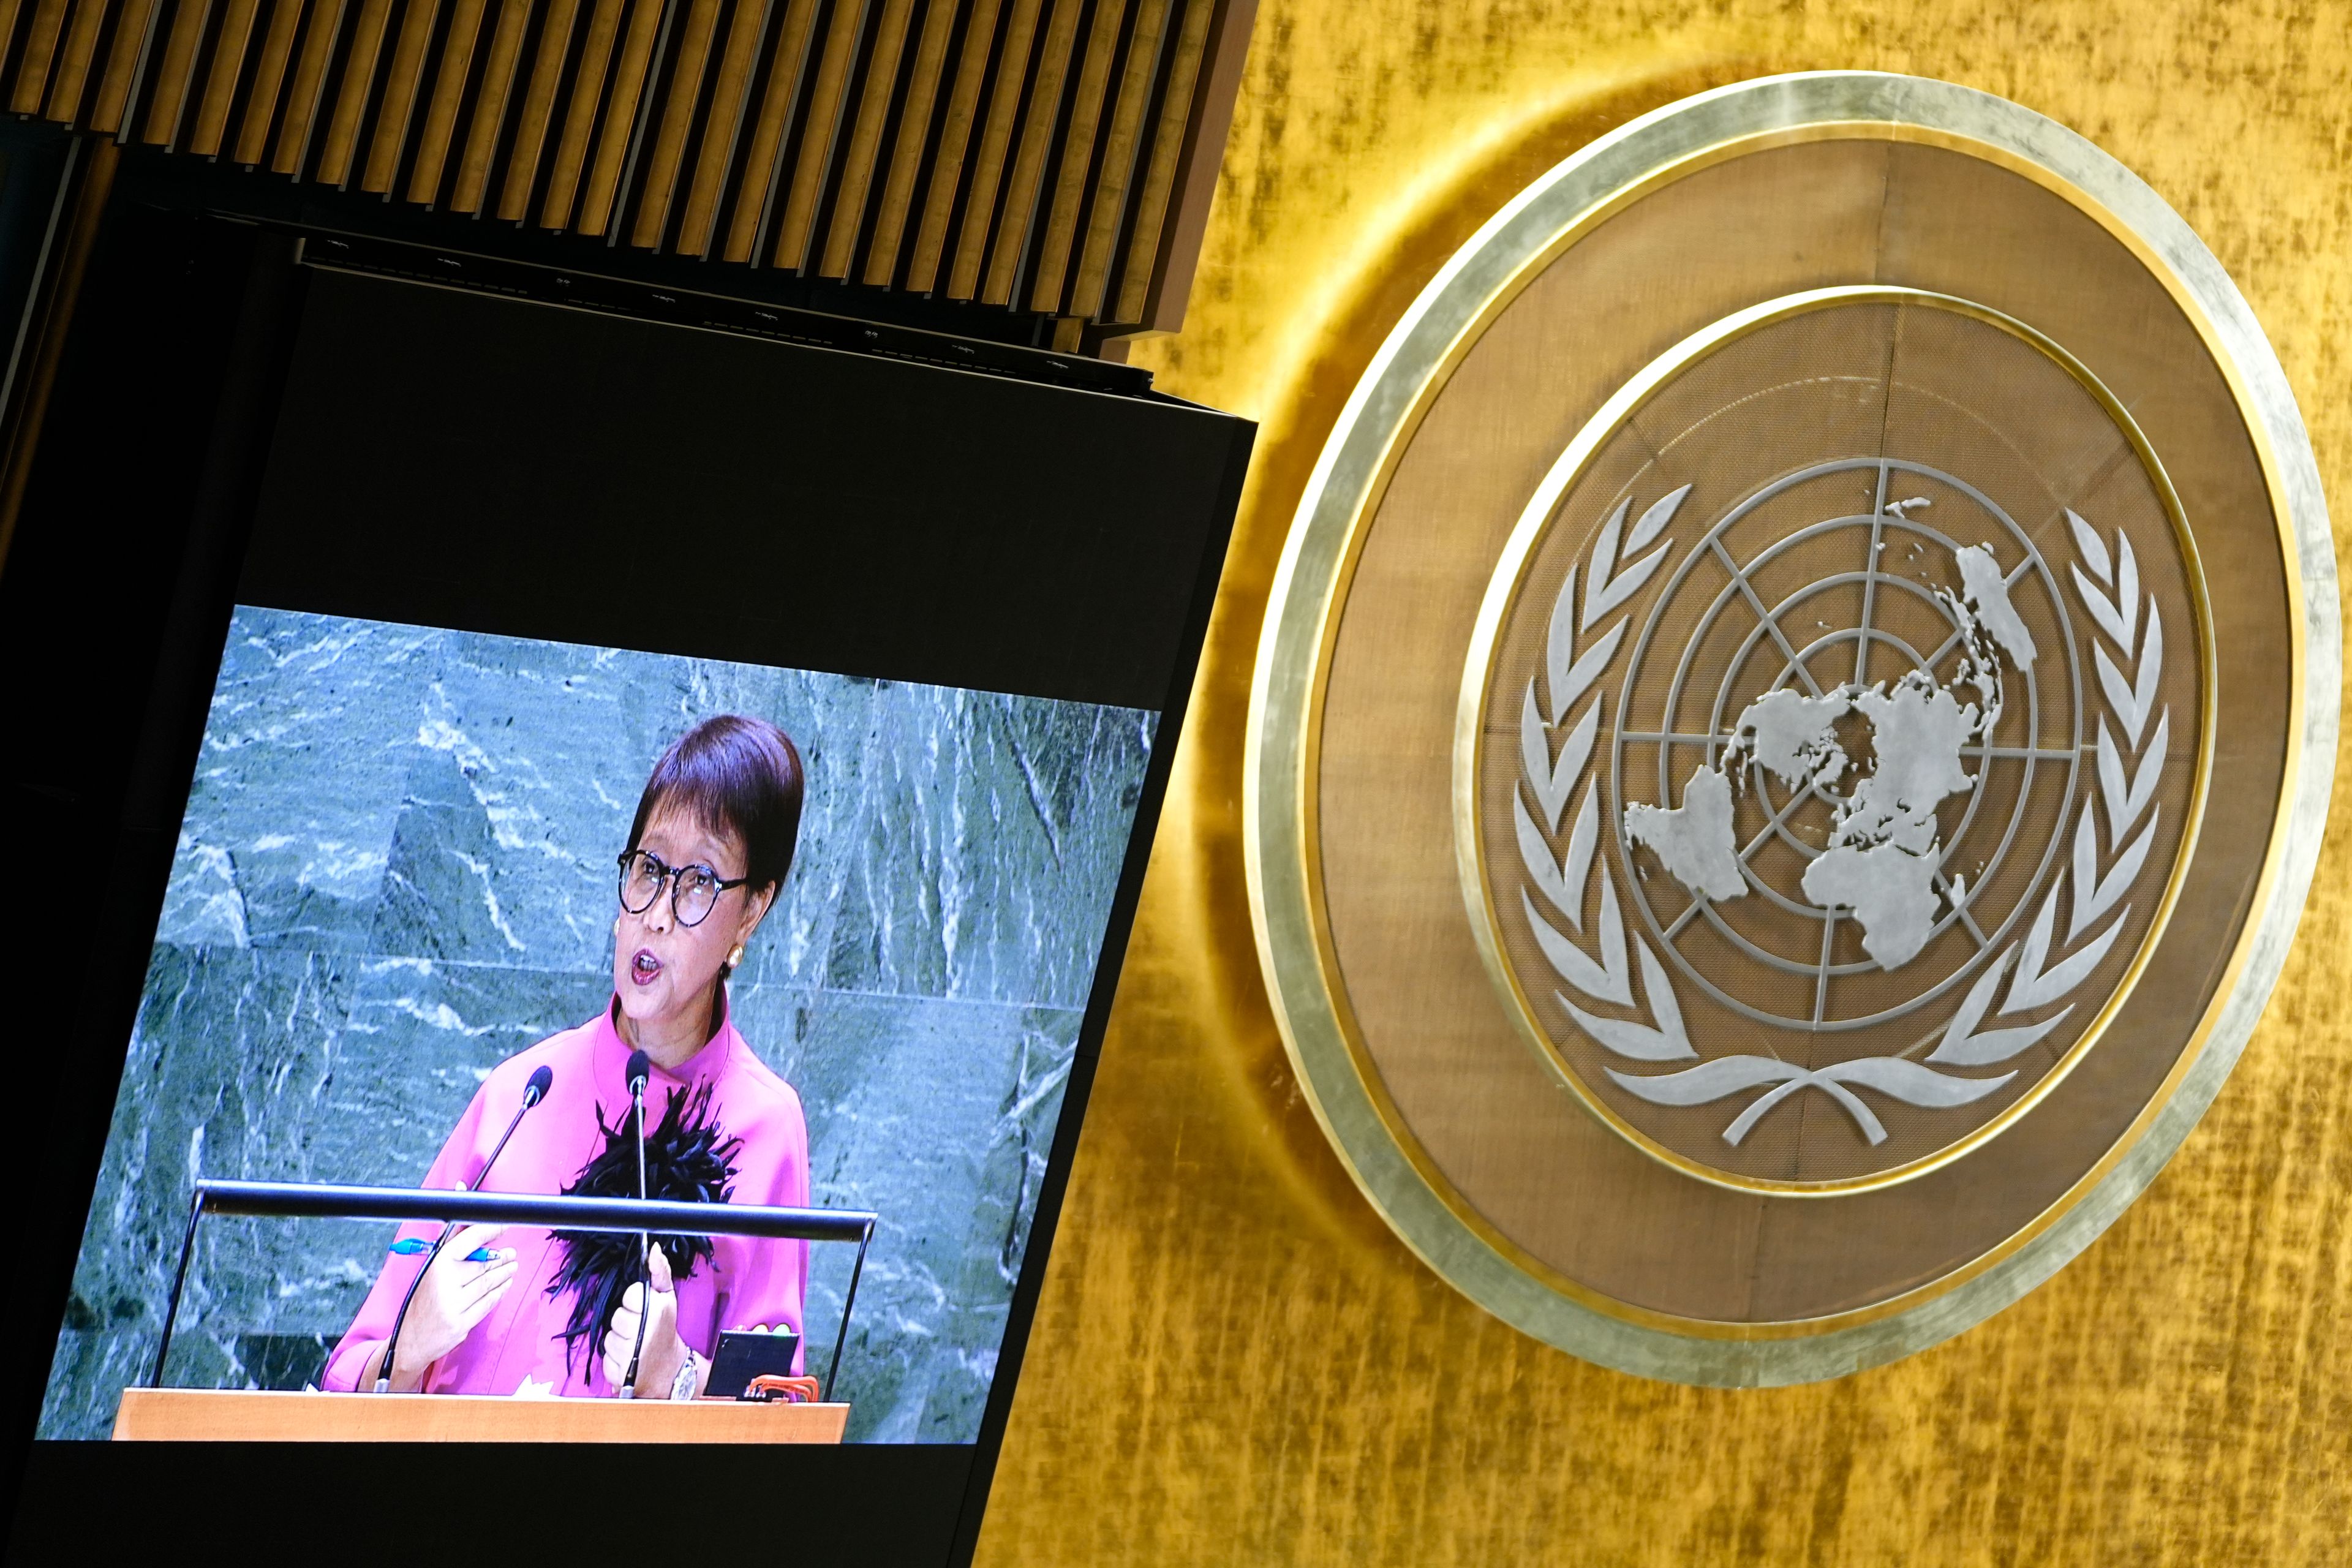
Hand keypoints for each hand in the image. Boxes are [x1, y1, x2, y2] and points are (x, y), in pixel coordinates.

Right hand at [389, 1224, 514, 1388]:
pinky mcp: (462, 1324)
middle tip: (510, 1253)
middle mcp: (444, 1284)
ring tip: (512, 1267)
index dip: (489, 1231)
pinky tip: (505, 1285)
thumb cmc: (422, 1301)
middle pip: (482, 1265)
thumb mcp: (430, 1271)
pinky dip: (499, 1292)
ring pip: (487, 1284)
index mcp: (435, 1266)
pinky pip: (487, 1304)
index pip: (467, 1241)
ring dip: (503, 1274)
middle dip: (500, 1258)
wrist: (410, 1340)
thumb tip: (467, 1224)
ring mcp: (454, 1306)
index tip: (503, 1225)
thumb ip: (450, 1249)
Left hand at [601, 1242, 687, 1395]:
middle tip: (639, 1329)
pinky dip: (614, 1358)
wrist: (668, 1369)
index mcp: (657, 1311)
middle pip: (617, 1316)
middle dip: (626, 1322)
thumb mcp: (667, 1298)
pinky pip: (605, 1357)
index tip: (644, 1310)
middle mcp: (643, 1332)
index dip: (635, 1302)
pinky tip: (628, 1358)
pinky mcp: (618, 1371)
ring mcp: (630, 1354)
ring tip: (634, 1344)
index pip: (630, 1295)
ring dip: (619, 1340)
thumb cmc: (665, 1329)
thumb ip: (660, 1272)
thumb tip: (652, 1249)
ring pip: (609, 1337)